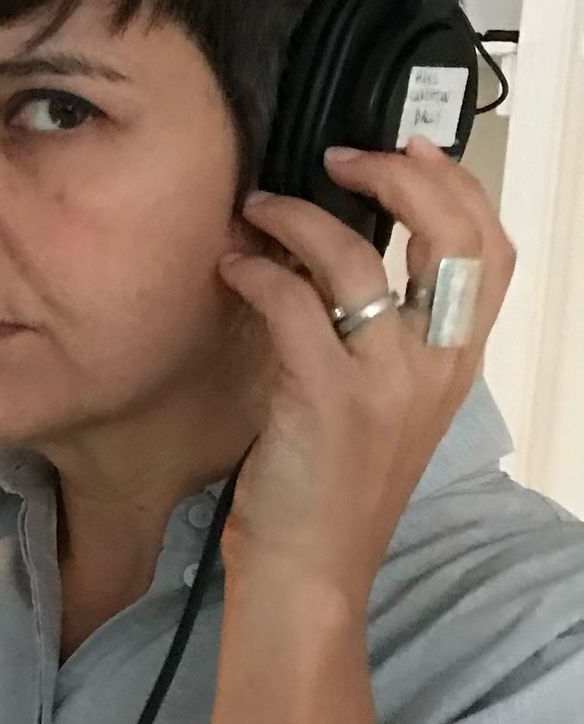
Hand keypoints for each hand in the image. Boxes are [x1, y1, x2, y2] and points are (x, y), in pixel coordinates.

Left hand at [216, 135, 515, 598]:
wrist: (311, 574)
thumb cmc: (330, 490)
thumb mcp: (379, 406)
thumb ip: (378, 339)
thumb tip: (334, 256)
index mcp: (457, 365)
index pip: (492, 251)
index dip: (456, 186)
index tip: (409, 148)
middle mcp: (438, 367)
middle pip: (451, 237)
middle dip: (398, 177)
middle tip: (338, 158)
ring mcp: (386, 383)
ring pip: (358, 260)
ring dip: (299, 219)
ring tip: (257, 210)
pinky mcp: (327, 400)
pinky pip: (294, 305)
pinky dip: (259, 271)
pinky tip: (232, 268)